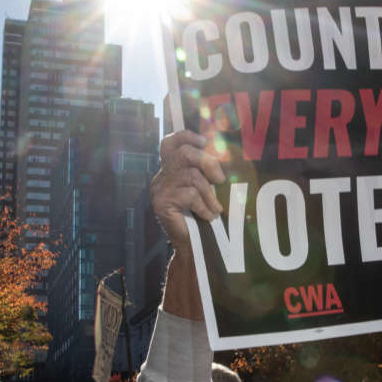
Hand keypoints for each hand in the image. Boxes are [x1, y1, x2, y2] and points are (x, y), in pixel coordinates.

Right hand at [150, 131, 224, 250]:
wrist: (192, 245)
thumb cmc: (202, 215)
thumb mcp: (206, 188)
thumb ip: (207, 171)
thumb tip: (222, 154)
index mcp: (170, 169)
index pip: (170, 143)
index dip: (185, 136)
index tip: (203, 142)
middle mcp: (161, 177)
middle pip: (183, 153)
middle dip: (207, 162)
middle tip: (220, 179)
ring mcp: (159, 189)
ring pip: (191, 176)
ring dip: (209, 193)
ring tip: (216, 208)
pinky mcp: (161, 203)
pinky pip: (190, 195)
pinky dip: (204, 206)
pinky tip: (208, 216)